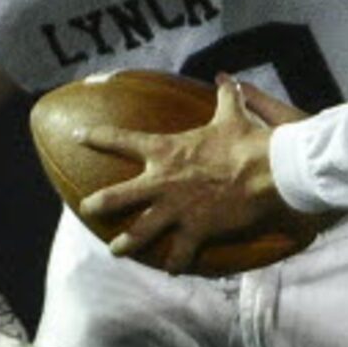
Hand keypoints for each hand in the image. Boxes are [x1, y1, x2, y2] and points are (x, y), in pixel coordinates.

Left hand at [81, 77, 331, 275]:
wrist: (268, 170)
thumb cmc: (246, 141)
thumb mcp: (232, 115)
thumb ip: (225, 97)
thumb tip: (226, 78)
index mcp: (165, 151)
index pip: (121, 139)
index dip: (97, 137)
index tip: (79, 136)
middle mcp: (162, 182)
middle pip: (117, 196)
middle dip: (98, 204)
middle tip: (86, 209)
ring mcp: (177, 209)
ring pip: (140, 231)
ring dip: (125, 243)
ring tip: (116, 251)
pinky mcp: (197, 229)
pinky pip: (181, 252)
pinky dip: (177, 262)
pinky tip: (173, 269)